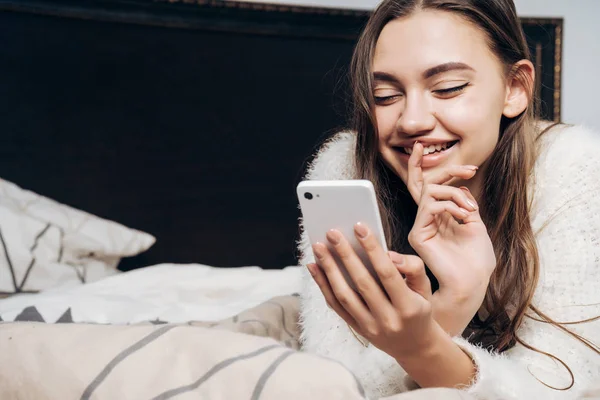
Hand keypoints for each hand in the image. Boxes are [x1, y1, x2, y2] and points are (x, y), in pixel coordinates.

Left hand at [307, 224, 438, 360]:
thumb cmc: (419, 309)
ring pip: (344, 296)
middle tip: (332, 232)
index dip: (372, 249)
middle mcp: (388, 319)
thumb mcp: (425, 289)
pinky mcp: (356, 329)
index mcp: (408, 307)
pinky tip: (314, 267)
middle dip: (345, 255)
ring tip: (318, 247)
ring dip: (329, 269)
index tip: (359, 227)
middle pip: (362, 283)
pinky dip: (323, 285)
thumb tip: (388, 255)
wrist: (414, 346)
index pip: (387, 273)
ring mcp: (370, 327)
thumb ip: (412, 268)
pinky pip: (336, 306)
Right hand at [406, 142, 496, 335]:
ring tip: (471, 209)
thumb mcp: (475, 224)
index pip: (427, 187)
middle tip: (469, 169)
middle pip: (425, 183)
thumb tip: (460, 186)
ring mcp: (420, 226)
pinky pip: (430, 206)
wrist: (474, 282)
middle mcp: (425, 220)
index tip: (453, 159)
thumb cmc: (476, 259)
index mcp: (438, 217)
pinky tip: (465, 216)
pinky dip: (451, 205)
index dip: (427, 168)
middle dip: (447, 170)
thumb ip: (464, 203)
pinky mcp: (418, 234)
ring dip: (456, 194)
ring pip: (430, 191)